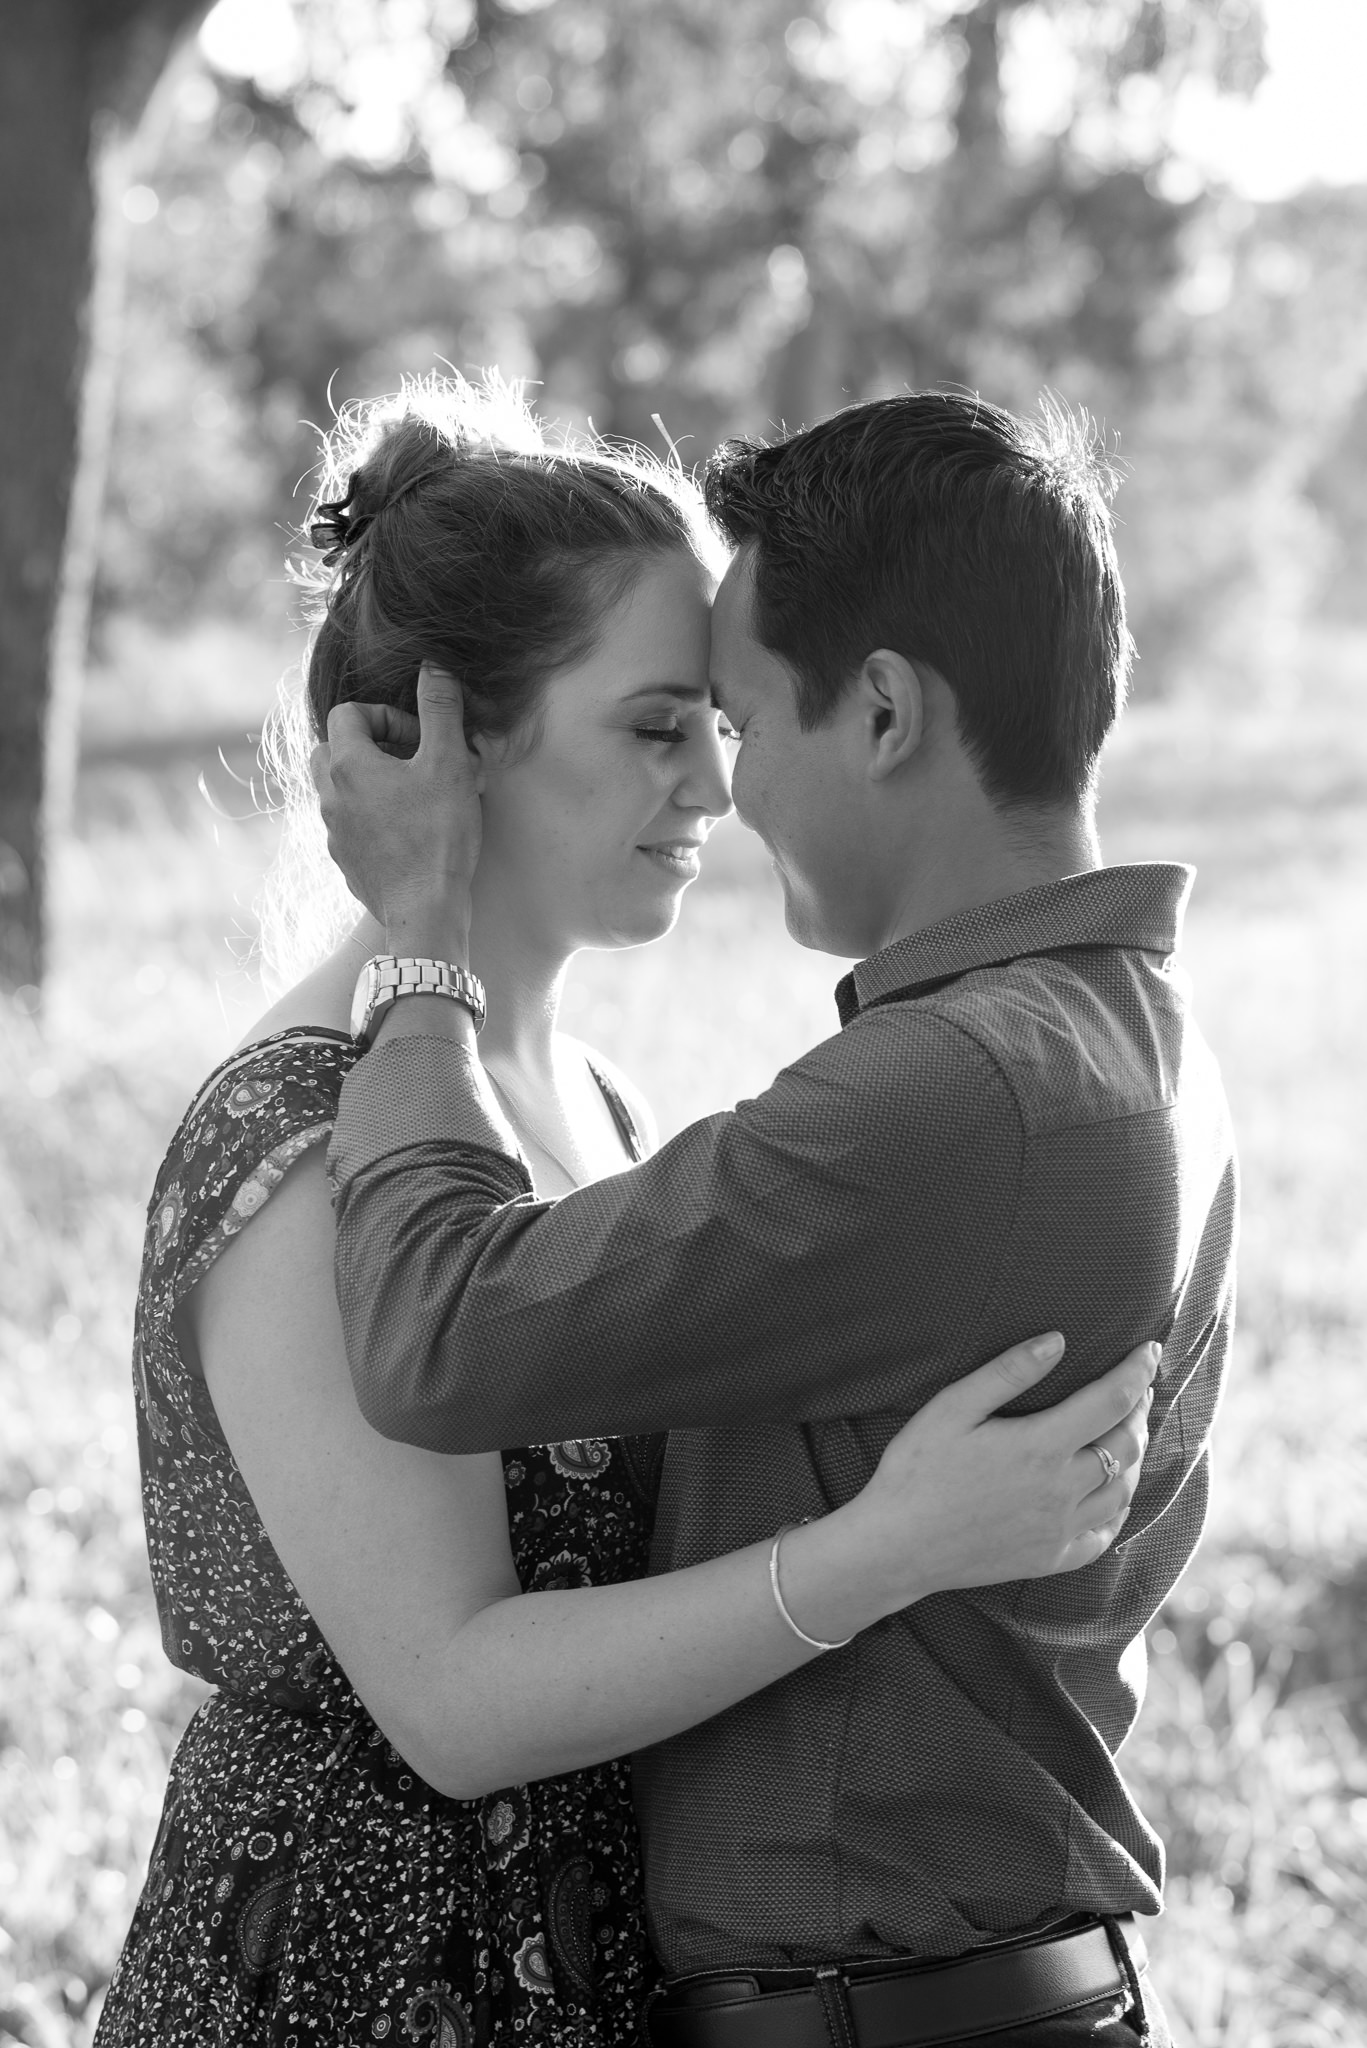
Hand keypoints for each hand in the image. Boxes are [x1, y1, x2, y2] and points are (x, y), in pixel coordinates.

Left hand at [310, 663, 481, 953]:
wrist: (426, 911)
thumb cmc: (438, 835)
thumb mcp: (448, 763)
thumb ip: (439, 709)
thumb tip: (434, 665)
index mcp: (347, 766)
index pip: (348, 713)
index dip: (387, 717)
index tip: (421, 738)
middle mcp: (329, 797)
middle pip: (333, 750)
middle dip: (370, 747)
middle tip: (412, 761)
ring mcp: (333, 833)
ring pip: (339, 790)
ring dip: (372, 782)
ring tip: (415, 796)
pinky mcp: (346, 863)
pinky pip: (351, 825)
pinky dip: (374, 818)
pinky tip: (412, 832)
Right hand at [844, 1334, 1158, 1609]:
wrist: (896, 1547)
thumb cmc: (916, 1470)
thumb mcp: (952, 1408)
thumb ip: (1008, 1372)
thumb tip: (1058, 1340)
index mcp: (1040, 1446)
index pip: (1111, 1400)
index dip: (1137, 1371)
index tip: (1150, 1349)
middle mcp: (1061, 1490)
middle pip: (1126, 1443)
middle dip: (1139, 1408)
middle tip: (1140, 1385)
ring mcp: (1059, 1529)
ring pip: (1123, 1489)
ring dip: (1135, 1454)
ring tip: (1131, 1429)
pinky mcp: (1051, 1558)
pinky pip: (1104, 1534)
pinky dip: (1120, 1508)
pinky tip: (1115, 1493)